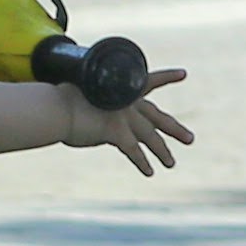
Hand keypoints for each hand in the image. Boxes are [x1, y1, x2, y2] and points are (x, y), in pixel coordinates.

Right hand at [69, 72, 195, 173]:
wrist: (55, 107)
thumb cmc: (60, 100)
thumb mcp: (82, 93)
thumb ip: (96, 102)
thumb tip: (92, 110)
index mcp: (121, 88)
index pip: (149, 80)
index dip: (166, 77)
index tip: (183, 74)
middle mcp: (127, 101)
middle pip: (157, 116)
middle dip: (174, 128)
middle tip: (190, 139)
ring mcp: (124, 116)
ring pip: (151, 136)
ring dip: (162, 151)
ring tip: (171, 163)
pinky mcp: (117, 132)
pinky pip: (134, 151)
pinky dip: (142, 163)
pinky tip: (149, 172)